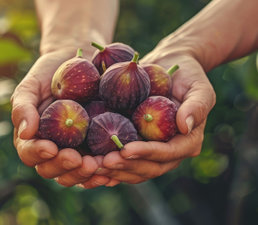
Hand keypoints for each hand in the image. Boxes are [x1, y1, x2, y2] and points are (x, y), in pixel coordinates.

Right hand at [11, 48, 115, 186]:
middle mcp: (52, 150)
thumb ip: (23, 106)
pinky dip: (104, 173)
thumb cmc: (50, 73)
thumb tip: (25, 134)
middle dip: (63, 167)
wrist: (81, 61)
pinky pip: (98, 170)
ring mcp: (75, 153)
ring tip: (97, 165)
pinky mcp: (96, 152)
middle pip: (51, 170)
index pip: (29, 153)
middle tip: (77, 159)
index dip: (38, 153)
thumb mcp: (32, 84)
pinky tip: (111, 170)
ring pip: (74, 175)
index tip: (50, 147)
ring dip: (84, 174)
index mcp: (32, 137)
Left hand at [98, 49, 215, 183]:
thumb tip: (185, 126)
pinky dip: (106, 167)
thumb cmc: (187, 75)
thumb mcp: (198, 86)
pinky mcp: (135, 146)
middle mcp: (169, 153)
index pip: (168, 153)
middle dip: (126, 167)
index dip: (147, 154)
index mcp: (187, 142)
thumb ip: (196, 106)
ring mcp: (150, 152)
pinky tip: (88, 165)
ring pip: (133, 170)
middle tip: (103, 162)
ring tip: (91, 165)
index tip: (126, 150)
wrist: (169, 67)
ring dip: (112, 171)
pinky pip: (121, 162)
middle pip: (148, 168)